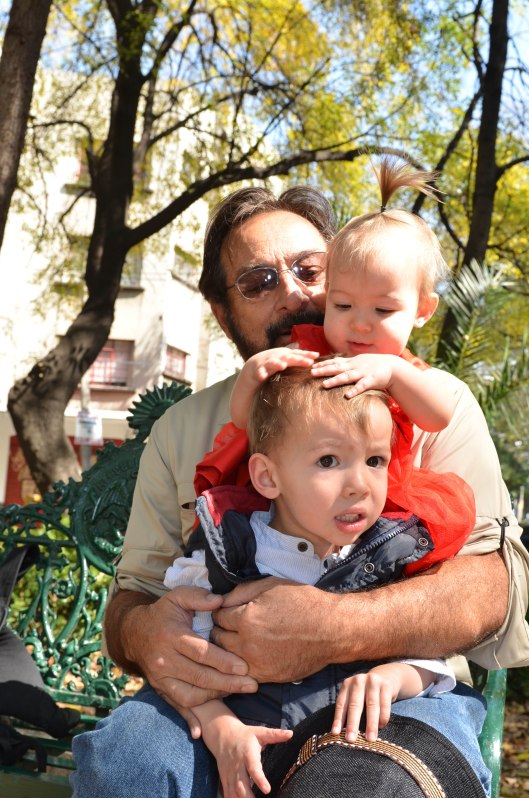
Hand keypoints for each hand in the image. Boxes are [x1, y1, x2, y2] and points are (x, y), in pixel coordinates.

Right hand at [113, 587, 257, 733]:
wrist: (136, 632)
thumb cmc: (164, 613)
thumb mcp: (178, 596)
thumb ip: (199, 597)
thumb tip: (220, 601)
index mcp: (171, 636)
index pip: (200, 652)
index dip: (223, 661)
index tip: (244, 666)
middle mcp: (164, 660)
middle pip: (199, 676)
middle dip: (228, 683)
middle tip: (252, 685)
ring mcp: (161, 678)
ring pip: (190, 695)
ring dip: (215, 697)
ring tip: (238, 693)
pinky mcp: (160, 690)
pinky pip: (175, 707)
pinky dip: (189, 720)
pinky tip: (202, 731)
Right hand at [203, 716, 292, 797]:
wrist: (223, 735)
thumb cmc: (245, 735)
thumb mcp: (260, 732)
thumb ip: (275, 735)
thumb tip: (291, 733)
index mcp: (248, 754)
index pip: (253, 768)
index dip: (260, 779)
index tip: (267, 790)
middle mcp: (238, 766)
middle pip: (241, 784)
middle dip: (249, 797)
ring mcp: (230, 774)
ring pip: (233, 791)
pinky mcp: (225, 779)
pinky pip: (227, 793)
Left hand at [212, 578, 337, 681]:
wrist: (330, 629)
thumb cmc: (302, 602)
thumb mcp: (270, 585)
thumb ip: (241, 591)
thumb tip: (221, 600)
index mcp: (247, 619)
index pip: (218, 617)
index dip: (221, 611)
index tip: (226, 611)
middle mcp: (247, 644)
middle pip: (218, 639)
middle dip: (220, 630)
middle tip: (228, 625)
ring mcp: (257, 663)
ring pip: (226, 659)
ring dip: (227, 649)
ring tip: (237, 639)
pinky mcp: (267, 677)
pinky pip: (242, 673)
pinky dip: (240, 665)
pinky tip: (248, 654)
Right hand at [244, 347, 318, 384]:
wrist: (255, 365)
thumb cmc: (275, 362)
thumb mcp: (288, 358)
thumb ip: (300, 357)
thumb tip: (317, 355)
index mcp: (285, 354)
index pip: (297, 354)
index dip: (307, 354)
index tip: (317, 356)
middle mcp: (277, 357)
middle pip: (289, 357)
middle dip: (298, 359)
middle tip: (308, 362)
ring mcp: (267, 362)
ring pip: (273, 362)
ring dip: (277, 363)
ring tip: (282, 366)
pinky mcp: (258, 369)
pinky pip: (259, 372)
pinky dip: (261, 373)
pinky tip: (262, 377)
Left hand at [311, 354, 397, 397]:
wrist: (392, 367)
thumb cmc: (374, 364)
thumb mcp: (358, 361)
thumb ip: (346, 362)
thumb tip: (333, 362)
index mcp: (351, 362)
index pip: (334, 362)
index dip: (323, 364)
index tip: (311, 366)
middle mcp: (355, 366)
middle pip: (337, 368)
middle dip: (323, 370)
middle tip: (311, 373)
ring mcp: (362, 373)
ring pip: (347, 377)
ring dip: (335, 380)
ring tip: (324, 385)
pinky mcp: (371, 380)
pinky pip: (362, 386)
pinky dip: (355, 390)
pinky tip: (347, 395)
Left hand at [331, 669, 397, 741]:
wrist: (385, 677)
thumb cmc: (366, 693)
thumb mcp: (355, 696)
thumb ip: (350, 709)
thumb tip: (344, 733)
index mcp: (347, 684)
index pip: (341, 704)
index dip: (338, 719)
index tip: (336, 734)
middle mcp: (358, 680)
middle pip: (355, 705)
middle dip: (353, 723)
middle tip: (351, 739)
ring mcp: (373, 681)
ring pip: (371, 706)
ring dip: (371, 724)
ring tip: (370, 739)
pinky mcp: (386, 685)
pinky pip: (384, 704)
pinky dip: (383, 717)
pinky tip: (381, 726)